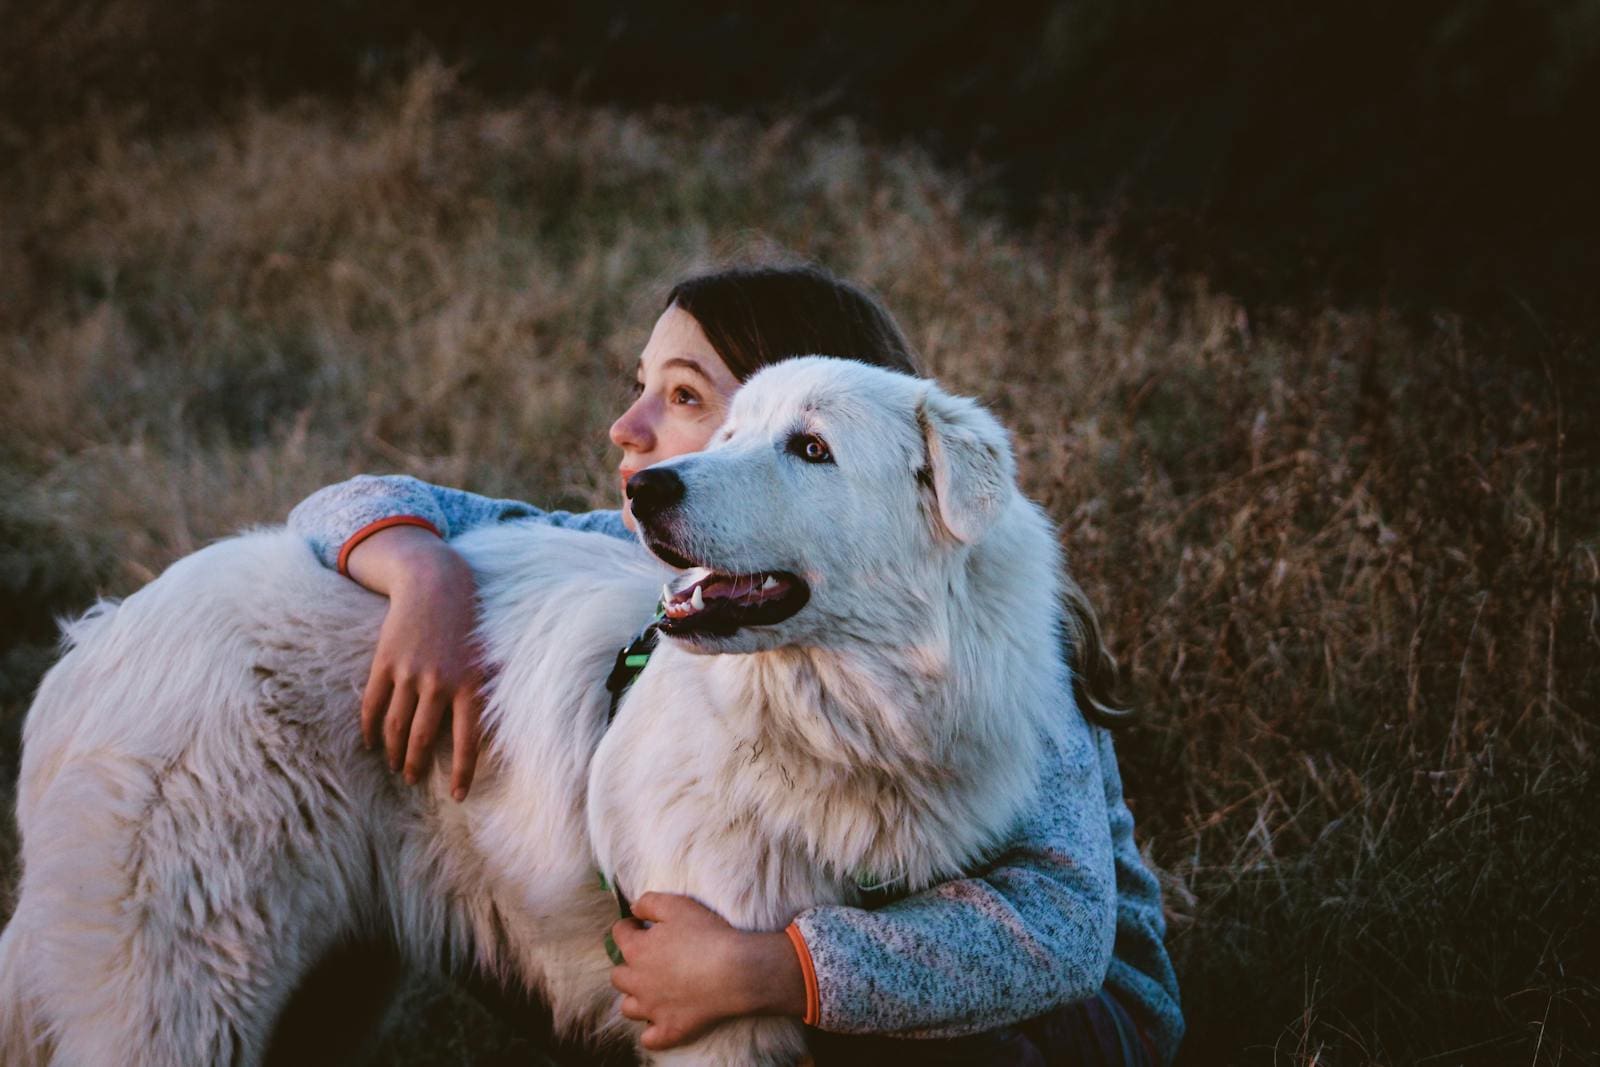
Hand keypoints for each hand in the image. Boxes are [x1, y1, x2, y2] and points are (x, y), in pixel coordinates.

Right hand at [346, 526, 484, 799]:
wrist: (435, 582)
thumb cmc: (468, 621)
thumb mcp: (487, 656)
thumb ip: (486, 690)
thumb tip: (496, 728)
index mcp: (469, 685)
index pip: (466, 742)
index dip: (462, 772)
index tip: (458, 795)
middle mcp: (438, 683)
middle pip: (423, 739)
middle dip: (417, 765)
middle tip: (414, 780)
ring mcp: (408, 673)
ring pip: (397, 726)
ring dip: (394, 752)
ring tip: (396, 766)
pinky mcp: (385, 662)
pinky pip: (373, 704)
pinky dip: (370, 726)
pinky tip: (371, 741)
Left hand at [609, 893, 806, 1049]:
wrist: (734, 971)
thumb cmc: (707, 935)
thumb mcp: (677, 905)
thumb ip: (649, 902)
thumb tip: (634, 908)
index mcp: (637, 950)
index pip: (619, 934)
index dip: (629, 927)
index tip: (640, 925)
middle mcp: (638, 981)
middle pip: (619, 975)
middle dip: (629, 965)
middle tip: (649, 959)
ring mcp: (652, 1009)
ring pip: (629, 1007)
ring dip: (637, 998)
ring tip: (654, 990)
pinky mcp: (670, 1029)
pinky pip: (650, 1039)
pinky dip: (652, 1031)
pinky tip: (662, 1022)